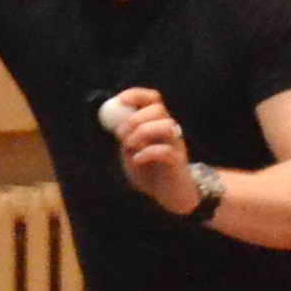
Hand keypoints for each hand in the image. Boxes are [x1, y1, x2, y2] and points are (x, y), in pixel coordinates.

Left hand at [103, 87, 196, 212]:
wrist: (168, 196)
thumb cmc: (149, 171)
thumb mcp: (131, 151)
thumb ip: (125, 136)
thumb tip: (112, 121)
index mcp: (157, 124)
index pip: (153, 99)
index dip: (137, 95)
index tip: (119, 100)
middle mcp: (170, 131)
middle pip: (159, 109)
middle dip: (135, 118)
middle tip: (121, 134)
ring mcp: (176, 146)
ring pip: (166, 126)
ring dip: (142, 133)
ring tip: (130, 147)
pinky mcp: (177, 162)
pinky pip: (166, 150)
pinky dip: (147, 152)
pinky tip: (138, 159)